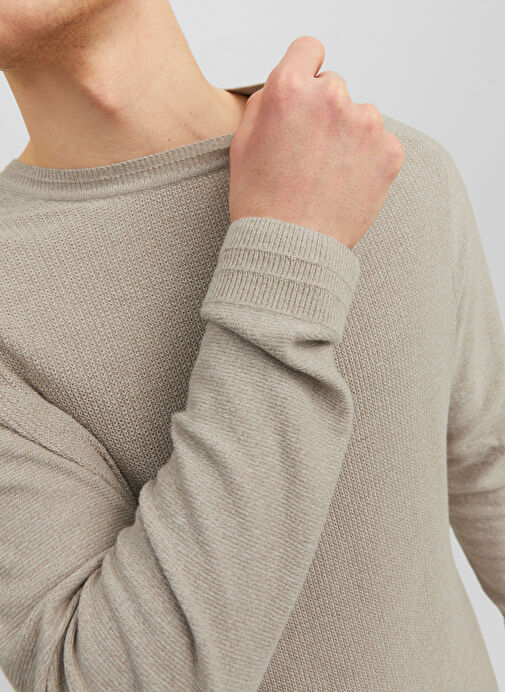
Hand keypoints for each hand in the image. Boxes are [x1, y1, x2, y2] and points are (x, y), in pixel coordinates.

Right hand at [229, 35, 404, 249]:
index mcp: (290, 89)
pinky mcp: (389, 151)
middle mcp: (331, 97)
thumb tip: (289, 84)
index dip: (303, 71)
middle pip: (334, 86)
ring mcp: (365, 124)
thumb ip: (267, 101)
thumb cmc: (261, 202)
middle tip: (308, 152)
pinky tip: (345, 184)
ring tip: (326, 175)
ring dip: (347, 136)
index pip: (309, 49)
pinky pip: (380, 143)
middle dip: (323, 112)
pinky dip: (367, 159)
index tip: (305, 94)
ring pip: (359, 116)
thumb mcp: (242, 142)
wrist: (291, 249)